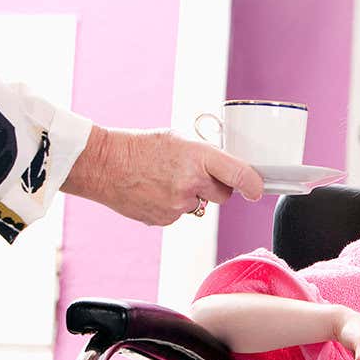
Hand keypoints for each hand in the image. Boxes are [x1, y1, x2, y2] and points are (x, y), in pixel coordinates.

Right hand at [62, 126, 263, 224]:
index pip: (239, 175)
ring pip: (200, 205)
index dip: (254, 185)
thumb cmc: (139, 147)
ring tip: (165, 180)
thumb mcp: (178, 139)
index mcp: (198, 157)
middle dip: (216, 187)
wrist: (102, 164)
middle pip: (224, 195)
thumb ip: (205, 155)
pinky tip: (155, 191)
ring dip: (191, 196)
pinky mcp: (165, 220)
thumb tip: (228, 168)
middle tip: (197, 175)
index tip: (257, 189)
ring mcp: (177, 205)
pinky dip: (172, 206)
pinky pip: (180, 215)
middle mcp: (190, 182)